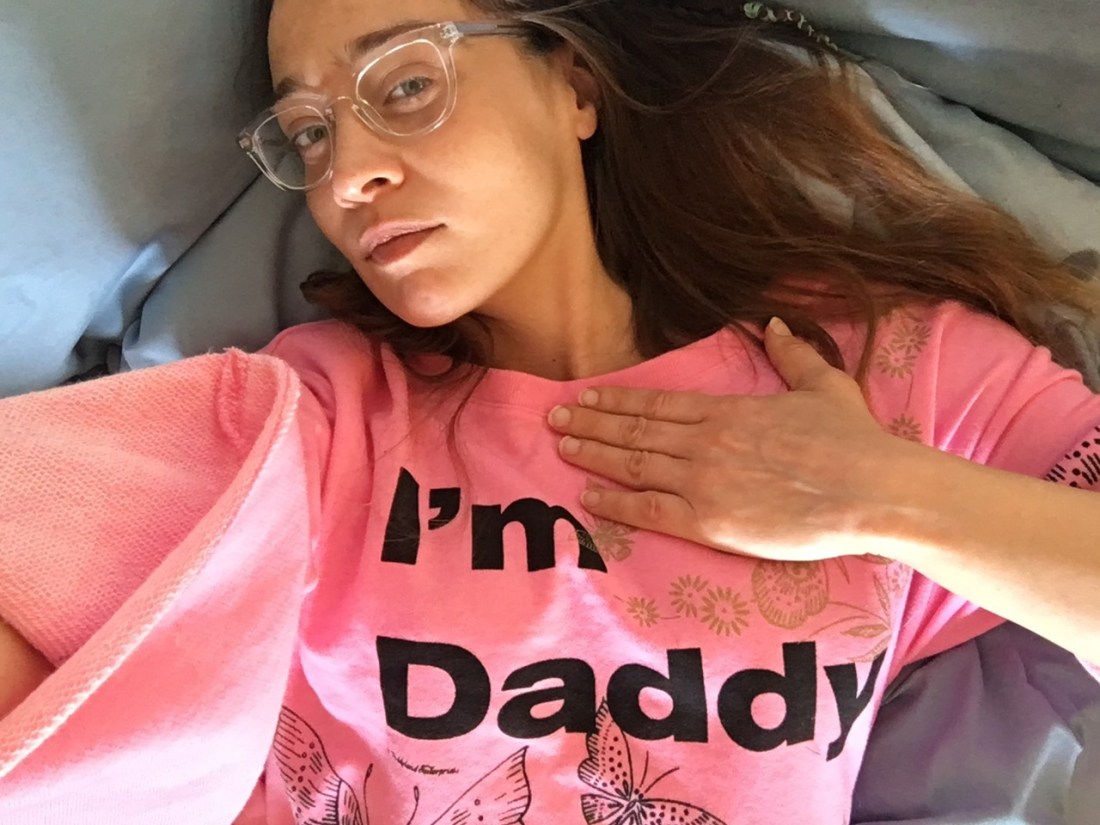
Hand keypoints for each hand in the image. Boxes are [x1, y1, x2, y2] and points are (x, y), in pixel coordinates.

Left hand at [547, 318, 912, 560]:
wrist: (872, 490)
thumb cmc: (853, 439)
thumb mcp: (824, 384)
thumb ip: (792, 353)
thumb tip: (773, 323)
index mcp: (727, 410)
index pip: (658, 404)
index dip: (617, 401)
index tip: (587, 396)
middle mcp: (705, 442)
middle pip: (635, 431)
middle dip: (591, 423)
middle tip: (554, 418)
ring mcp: (703, 482)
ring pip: (633, 465)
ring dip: (593, 454)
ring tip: (562, 446)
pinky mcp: (710, 522)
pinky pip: (649, 510)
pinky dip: (615, 502)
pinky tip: (589, 496)